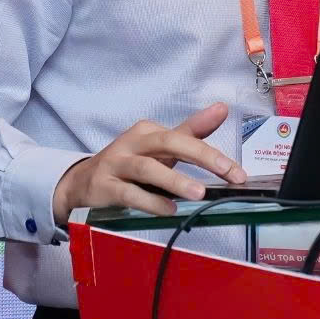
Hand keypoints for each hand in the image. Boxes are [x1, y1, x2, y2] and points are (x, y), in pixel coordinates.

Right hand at [52, 102, 245, 220]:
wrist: (81, 184)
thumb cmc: (129, 164)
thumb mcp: (159, 148)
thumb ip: (191, 132)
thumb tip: (222, 108)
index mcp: (148, 131)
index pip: (186, 137)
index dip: (214, 154)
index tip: (238, 174)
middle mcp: (132, 143)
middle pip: (169, 143)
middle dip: (202, 156)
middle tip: (229, 174)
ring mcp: (116, 164)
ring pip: (148, 169)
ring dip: (175, 181)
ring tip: (199, 194)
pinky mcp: (103, 187)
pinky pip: (129, 194)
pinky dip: (151, 202)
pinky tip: (169, 210)